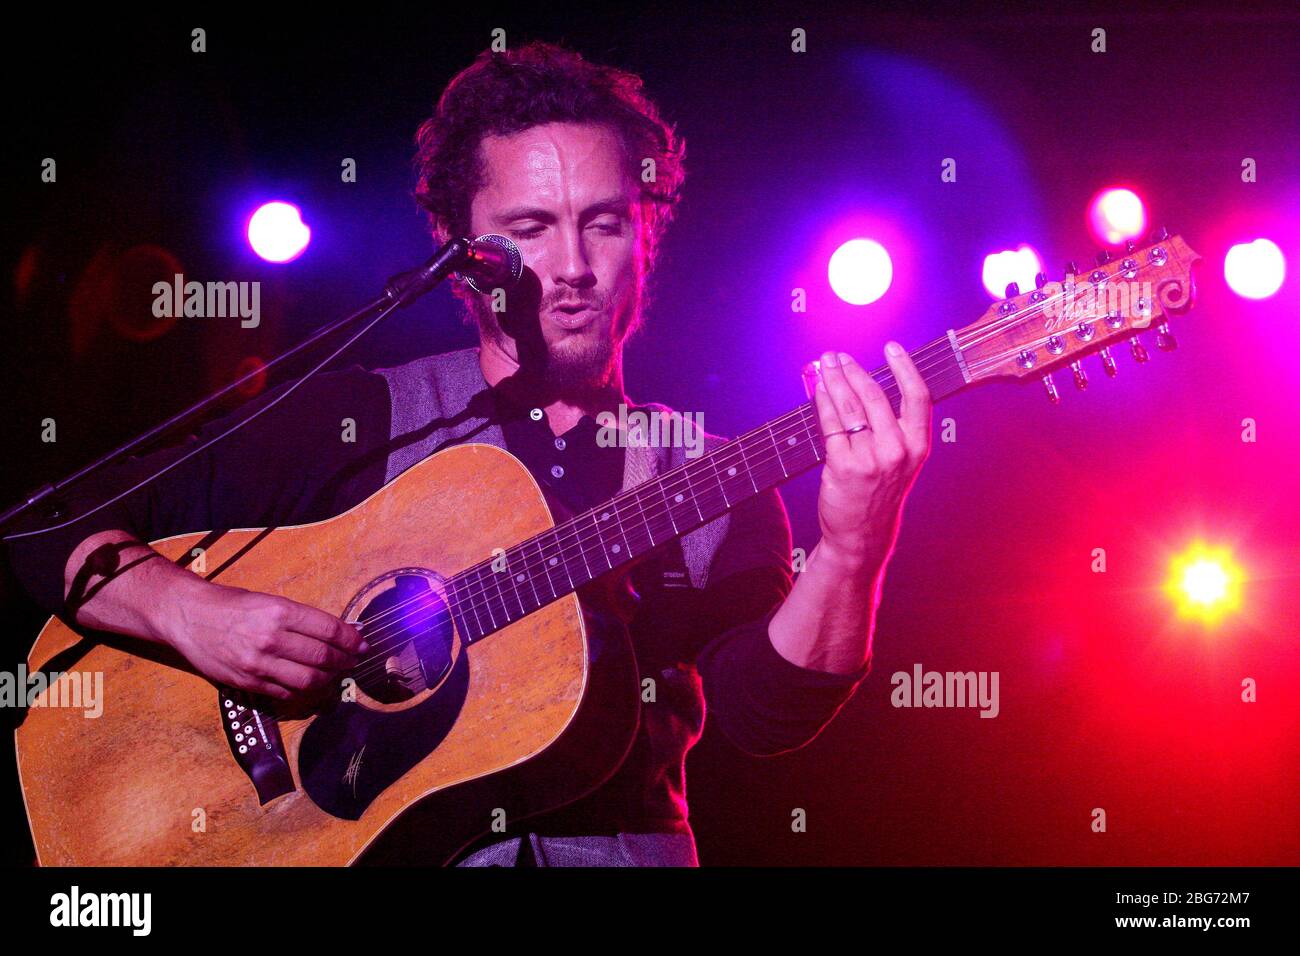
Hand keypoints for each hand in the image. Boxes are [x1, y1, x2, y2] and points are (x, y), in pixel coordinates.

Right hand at [159, 580, 366, 701]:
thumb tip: (338, 633)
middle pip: (323, 658)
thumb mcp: (270, 601)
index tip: (361, 644)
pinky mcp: (248, 682)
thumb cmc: (232, 605)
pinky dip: (304, 691)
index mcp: (280, 612)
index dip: (351, 640)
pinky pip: (287, 692)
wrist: (188, 617)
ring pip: (309, 680)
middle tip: (353, 661)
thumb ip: (302, 619)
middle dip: (345, 661)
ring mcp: (258, 664)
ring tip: (335, 674)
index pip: (329, 630)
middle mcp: (271, 638)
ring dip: (329, 679)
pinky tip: (311, 684)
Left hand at [810, 344, 931, 569]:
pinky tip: (817, 390)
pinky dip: (822, 403)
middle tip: (838, 356)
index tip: (892, 347)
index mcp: (917, 447)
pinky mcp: (843, 466)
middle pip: (875, 396)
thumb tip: (866, 384)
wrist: (862, 535)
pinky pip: (831, 425)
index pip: (917, 397)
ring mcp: (870, 459)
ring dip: (834, 380)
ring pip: (849, 407)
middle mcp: (897, 451)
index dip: (905, 367)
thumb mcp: (900, 462)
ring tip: (825, 365)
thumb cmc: (880, 494)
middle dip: (853, 370)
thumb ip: (891, 427)